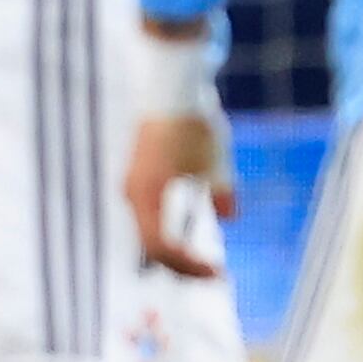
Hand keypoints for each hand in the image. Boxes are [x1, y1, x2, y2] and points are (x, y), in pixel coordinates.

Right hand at [125, 111, 236, 279]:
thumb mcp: (217, 161)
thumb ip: (223, 193)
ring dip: (174, 250)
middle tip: (214, 274)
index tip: (218, 273)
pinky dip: (168, 231)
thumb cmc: (195, 123)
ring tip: (202, 261)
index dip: (188, 265)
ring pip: (148, 233)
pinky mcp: (137, 176)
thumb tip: (230, 218)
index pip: (162, 248)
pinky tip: (189, 234)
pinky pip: (149, 216)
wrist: (170, 87)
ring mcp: (132, 185)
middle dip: (183, 264)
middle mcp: (133, 194)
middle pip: (152, 246)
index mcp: (148, 196)